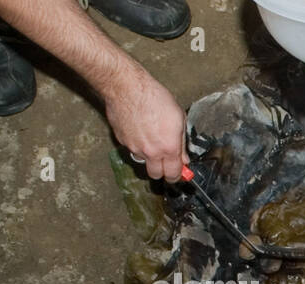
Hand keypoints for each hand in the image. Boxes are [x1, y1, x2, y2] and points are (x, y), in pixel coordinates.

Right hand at [102, 64, 187, 181]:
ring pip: (143, 161)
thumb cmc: (154, 97)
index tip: (179, 172)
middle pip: (155, 175)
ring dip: (148, 155)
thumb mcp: (178, 118)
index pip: (173, 175)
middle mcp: (150, 152)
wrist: (126, 87)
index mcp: (168, 148)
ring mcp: (134, 147)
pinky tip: (139, 129)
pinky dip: (136, 143)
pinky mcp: (121, 140)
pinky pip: (131, 148)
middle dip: (162, 171)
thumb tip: (183, 158)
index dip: (177, 176)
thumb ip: (181, 143)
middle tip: (165, 162)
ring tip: (151, 138)